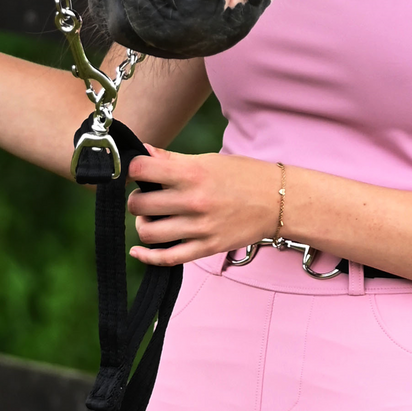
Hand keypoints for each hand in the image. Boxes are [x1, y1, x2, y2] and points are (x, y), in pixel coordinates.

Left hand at [126, 145, 279, 265]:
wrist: (279, 201)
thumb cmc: (243, 176)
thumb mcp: (209, 160)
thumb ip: (173, 159)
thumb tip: (144, 151)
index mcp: (192, 173)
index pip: (141, 169)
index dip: (132, 170)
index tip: (137, 173)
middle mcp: (193, 200)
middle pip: (138, 205)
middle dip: (136, 200)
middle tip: (145, 197)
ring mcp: (199, 227)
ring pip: (148, 233)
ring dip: (143, 226)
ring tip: (151, 219)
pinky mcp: (207, 247)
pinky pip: (167, 258)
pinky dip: (148, 257)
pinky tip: (139, 251)